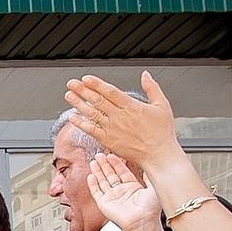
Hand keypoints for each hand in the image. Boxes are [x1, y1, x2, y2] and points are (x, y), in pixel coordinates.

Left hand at [64, 71, 180, 166]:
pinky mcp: (108, 140)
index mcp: (132, 107)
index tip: (86, 78)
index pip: (110, 92)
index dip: (97, 84)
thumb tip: (145, 74)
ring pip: (92, 113)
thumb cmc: (162, 133)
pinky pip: (91, 130)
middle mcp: (120, 117)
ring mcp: (112, 129)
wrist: (159, 155)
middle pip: (97, 100)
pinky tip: (72, 117)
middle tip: (72, 83)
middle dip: (83, 90)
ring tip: (69, 95)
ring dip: (78, 104)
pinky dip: (81, 123)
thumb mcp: (163, 106)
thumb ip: (152, 88)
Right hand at [86, 152, 161, 230]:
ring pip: (102, 181)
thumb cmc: (150, 209)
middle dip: (105, 164)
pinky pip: (96, 192)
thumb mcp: (154, 187)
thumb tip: (152, 164)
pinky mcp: (104, 204)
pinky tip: (90, 175)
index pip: (122, 171)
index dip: (117, 162)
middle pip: (111, 175)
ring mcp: (112, 198)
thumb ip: (150, 175)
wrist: (142, 222)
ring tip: (93, 161)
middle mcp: (121, 192)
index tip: (112, 153)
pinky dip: (92, 184)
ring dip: (97, 171)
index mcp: (133, 188)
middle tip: (100, 154)